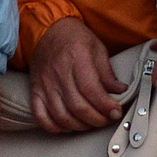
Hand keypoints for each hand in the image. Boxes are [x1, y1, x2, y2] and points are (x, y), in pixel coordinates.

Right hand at [27, 16, 124, 133]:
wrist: (48, 30)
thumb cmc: (74, 38)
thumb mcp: (97, 48)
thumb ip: (107, 73)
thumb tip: (121, 91)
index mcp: (76, 58)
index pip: (91, 90)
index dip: (105, 106)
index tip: (116, 112)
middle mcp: (58, 73)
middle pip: (78, 107)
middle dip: (97, 119)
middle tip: (107, 119)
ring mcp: (45, 84)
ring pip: (61, 116)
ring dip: (80, 126)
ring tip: (91, 123)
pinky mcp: (36, 91)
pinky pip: (41, 116)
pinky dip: (55, 127)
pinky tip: (68, 125)